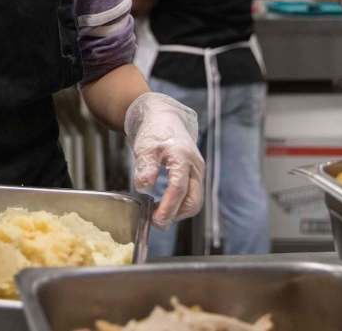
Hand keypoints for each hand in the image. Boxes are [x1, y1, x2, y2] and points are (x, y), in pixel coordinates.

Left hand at [125, 92, 204, 228]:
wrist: (164, 119)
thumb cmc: (154, 131)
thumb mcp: (145, 146)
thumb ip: (146, 165)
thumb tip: (144, 186)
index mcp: (182, 157)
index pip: (179, 187)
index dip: (168, 206)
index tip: (156, 219)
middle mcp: (195, 166)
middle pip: (193, 200)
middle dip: (176, 214)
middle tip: (156, 223)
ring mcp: (197, 172)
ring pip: (194, 200)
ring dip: (178, 212)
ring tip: (157, 216)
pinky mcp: (194, 176)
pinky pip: (191, 195)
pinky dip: (179, 205)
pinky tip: (163, 207)